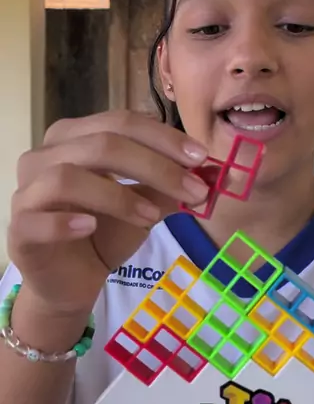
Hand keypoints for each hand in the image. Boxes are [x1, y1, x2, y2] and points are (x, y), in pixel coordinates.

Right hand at [7, 110, 208, 314]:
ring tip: (151, 216)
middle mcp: (46, 155)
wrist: (72, 281)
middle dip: (155, 166)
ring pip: (67, 177)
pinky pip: (37, 218)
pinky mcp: (19, 228)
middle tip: (192, 191)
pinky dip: (66, 222)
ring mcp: (27, 190)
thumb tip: (205, 174)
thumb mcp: (144, 208)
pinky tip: (91, 227)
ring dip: (117, 195)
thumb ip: (167, 187)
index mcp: (75, 138)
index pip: (121, 122)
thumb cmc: (104, 234)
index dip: (163, 138)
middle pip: (101, 144)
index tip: (201, 159)